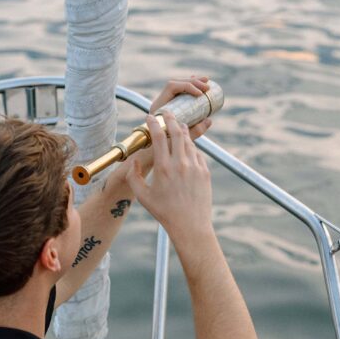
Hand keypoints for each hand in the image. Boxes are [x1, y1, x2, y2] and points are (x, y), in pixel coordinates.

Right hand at [125, 109, 212, 244]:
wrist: (190, 226)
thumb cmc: (164, 212)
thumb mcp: (143, 196)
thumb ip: (134, 176)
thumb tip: (134, 160)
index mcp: (163, 168)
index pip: (158, 137)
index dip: (153, 124)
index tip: (149, 117)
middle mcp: (180, 164)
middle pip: (176, 132)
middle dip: (171, 119)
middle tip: (166, 113)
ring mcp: (195, 167)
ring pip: (188, 141)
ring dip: (182, 130)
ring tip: (177, 125)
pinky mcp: (205, 172)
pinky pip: (197, 153)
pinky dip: (191, 146)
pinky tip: (186, 146)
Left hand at [149, 75, 212, 141]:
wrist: (154, 151)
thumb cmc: (166, 147)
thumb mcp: (182, 139)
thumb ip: (195, 131)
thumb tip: (209, 120)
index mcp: (159, 106)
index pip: (171, 87)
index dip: (186, 86)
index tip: (199, 94)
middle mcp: (160, 101)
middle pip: (176, 83)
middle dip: (193, 82)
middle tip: (207, 86)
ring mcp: (165, 102)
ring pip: (179, 85)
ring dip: (193, 82)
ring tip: (207, 81)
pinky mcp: (171, 105)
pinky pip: (181, 91)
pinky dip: (190, 86)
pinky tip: (199, 83)